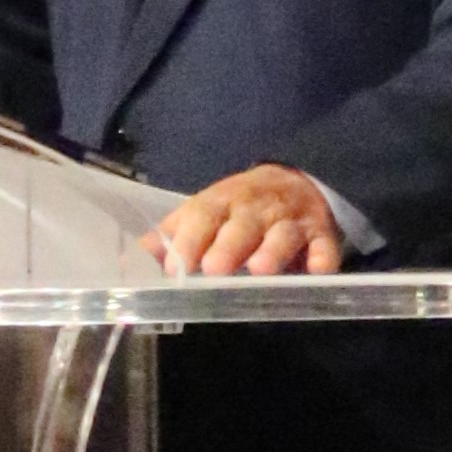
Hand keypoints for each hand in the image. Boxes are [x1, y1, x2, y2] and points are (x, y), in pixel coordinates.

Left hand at [144, 165, 347, 277]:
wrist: (294, 182)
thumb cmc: (238, 208)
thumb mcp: (202, 213)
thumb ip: (170, 236)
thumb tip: (127, 261)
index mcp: (222, 201)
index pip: (202, 215)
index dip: (188, 240)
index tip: (175, 266)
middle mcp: (256, 208)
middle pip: (242, 224)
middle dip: (228, 245)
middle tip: (214, 269)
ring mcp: (290, 219)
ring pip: (282, 233)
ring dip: (273, 250)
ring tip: (260, 269)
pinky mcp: (322, 232)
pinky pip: (325, 244)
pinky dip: (323, 256)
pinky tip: (319, 269)